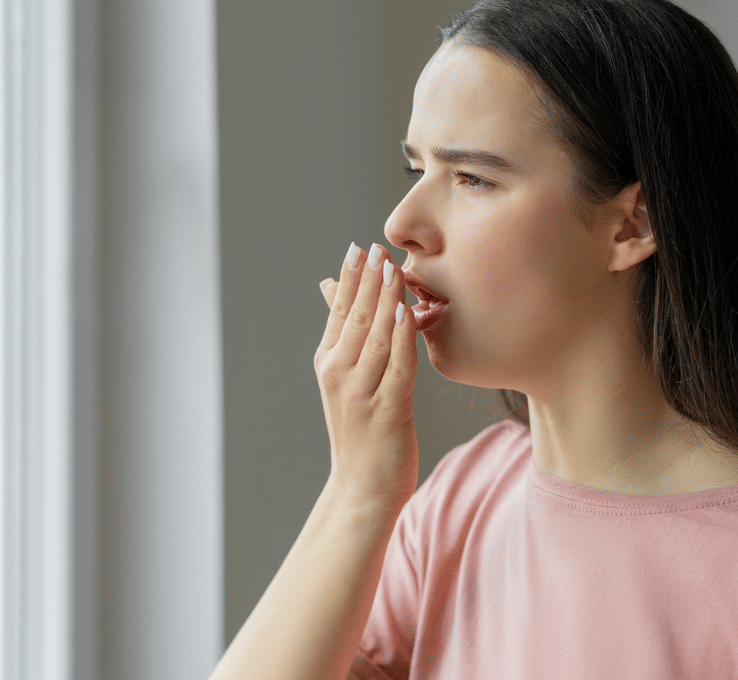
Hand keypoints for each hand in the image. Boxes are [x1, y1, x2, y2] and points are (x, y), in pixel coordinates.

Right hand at [314, 243, 418, 507]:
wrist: (362, 489)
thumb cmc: (360, 430)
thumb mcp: (345, 377)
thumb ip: (343, 332)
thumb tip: (329, 284)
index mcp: (329, 363)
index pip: (339, 311)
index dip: (351, 278)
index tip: (361, 247)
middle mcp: (339, 375)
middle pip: (355, 319)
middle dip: (368, 282)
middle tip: (380, 249)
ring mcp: (361, 394)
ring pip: (376, 338)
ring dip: (385, 303)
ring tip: (394, 271)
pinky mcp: (387, 412)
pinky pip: (397, 368)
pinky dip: (402, 340)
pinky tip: (409, 315)